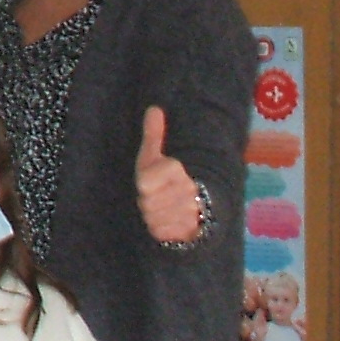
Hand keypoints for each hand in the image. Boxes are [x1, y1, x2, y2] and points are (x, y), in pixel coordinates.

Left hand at [135, 108, 201, 244]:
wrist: (196, 207)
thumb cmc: (165, 179)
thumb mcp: (155, 157)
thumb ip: (153, 134)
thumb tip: (153, 108)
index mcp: (176, 170)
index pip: (144, 183)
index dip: (143, 185)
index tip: (151, 183)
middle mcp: (187, 190)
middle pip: (146, 201)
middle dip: (146, 201)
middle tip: (156, 197)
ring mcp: (190, 212)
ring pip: (153, 218)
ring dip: (153, 215)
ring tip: (163, 209)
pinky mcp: (190, 231)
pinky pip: (161, 232)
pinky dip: (160, 229)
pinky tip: (168, 222)